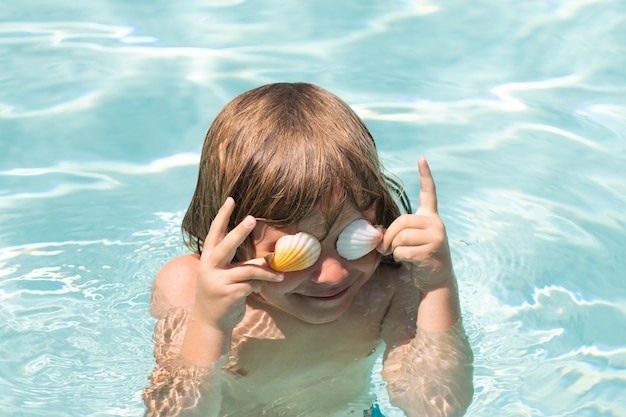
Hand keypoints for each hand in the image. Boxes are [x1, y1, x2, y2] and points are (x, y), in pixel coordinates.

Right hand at [192, 197, 283, 332]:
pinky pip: (252, 285)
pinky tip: (257, 292)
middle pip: (226, 245)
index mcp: (207, 259)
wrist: (210, 323)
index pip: (215, 233)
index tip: (231, 200)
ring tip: (279, 276)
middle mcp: (210, 267)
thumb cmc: (220, 295)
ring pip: (249, 269)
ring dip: (267, 273)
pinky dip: (259, 287)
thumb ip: (238, 265)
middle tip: (252, 219)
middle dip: (240, 231)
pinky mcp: (229, 293)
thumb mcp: (223, 277)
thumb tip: (266, 260)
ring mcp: (218, 281)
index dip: (223, 216)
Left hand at [378, 157, 453, 290]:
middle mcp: (436, 224)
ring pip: (401, 237)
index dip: (425, 175)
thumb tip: (379, 234)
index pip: (429, 193)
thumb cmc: (419, 258)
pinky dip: (399, 259)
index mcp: (430, 218)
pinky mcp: (433, 251)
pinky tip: (410, 262)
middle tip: (385, 249)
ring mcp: (437, 237)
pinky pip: (403, 251)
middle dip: (389, 236)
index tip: (422, 158)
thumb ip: (399, 231)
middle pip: (402, 222)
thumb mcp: (410, 241)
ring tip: (399, 255)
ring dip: (393, 249)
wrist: (436, 280)